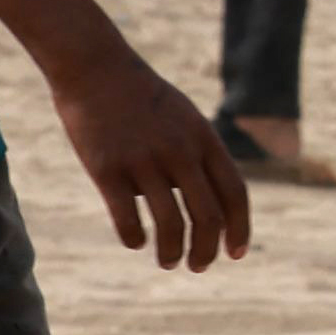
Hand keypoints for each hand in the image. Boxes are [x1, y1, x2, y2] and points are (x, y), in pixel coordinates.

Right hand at [43, 40, 253, 272]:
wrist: (95, 68)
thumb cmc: (143, 97)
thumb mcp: (185, 118)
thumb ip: (201, 155)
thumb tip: (213, 199)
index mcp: (204, 139)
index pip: (235, 193)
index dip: (240, 228)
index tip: (236, 253)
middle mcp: (179, 152)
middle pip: (208, 216)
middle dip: (207, 250)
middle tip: (199, 266)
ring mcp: (143, 161)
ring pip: (170, 225)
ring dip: (172, 253)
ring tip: (169, 262)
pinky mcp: (107, 170)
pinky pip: (127, 219)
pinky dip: (135, 238)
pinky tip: (136, 241)